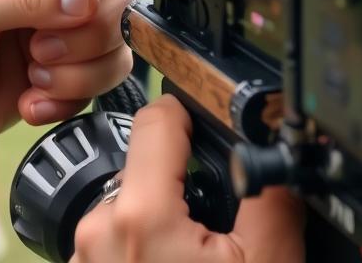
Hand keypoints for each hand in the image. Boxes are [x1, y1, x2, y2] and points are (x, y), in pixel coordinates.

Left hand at [0, 0, 133, 201]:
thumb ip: (27, 0)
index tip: (65, 17)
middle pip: (112, 4)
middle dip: (84, 39)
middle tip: (39, 52)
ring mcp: (54, 35)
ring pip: (112, 47)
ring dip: (78, 73)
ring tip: (35, 81)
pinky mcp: (59, 77)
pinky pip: (97, 84)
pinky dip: (69, 99)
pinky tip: (29, 103)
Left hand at [73, 96, 304, 262]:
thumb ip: (270, 198)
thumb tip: (276, 153)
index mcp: (141, 215)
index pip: (156, 118)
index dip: (190, 113)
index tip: (208, 122)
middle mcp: (99, 230)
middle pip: (144, 165)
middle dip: (181, 179)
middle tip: (214, 218)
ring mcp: (84, 258)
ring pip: (129, 204)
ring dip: (161, 218)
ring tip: (197, 255)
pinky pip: (114, 241)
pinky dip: (143, 247)